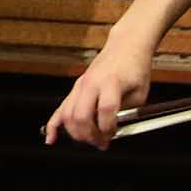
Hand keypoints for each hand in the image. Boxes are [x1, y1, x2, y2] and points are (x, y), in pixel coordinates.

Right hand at [45, 32, 159, 147]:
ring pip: (68, 115)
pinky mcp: (76, 88)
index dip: (108, 128)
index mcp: (110, 82)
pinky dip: (53, 125)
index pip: (104, 111)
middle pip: (81, 116)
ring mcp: (80, 85)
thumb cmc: (135, 68)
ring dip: (77, 133)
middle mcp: (91, 83)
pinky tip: (51, 138)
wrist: (126, 47)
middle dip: (90, 135)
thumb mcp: (140, 93)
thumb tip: (116, 131)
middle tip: (101, 143)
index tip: (113, 135)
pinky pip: (60, 109)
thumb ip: (128, 113)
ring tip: (89, 140)